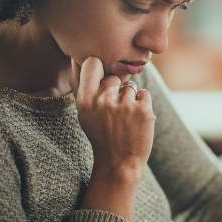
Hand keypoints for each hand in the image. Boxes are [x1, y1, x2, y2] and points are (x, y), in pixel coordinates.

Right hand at [70, 56, 155, 181]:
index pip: (92, 63)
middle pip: (114, 77)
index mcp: (85, 100)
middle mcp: (104, 100)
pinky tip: (135, 120)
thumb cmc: (100, 135)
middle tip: (114, 112)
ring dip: (130, 99)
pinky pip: (144, 94)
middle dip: (116, 90)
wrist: (119, 162)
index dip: (99, 68)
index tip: (101, 79)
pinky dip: (142, 105)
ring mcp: (125, 105)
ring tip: (124, 119)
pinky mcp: (144, 110)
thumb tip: (76, 58)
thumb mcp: (84, 113)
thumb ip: (81, 86)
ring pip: (130, 86)